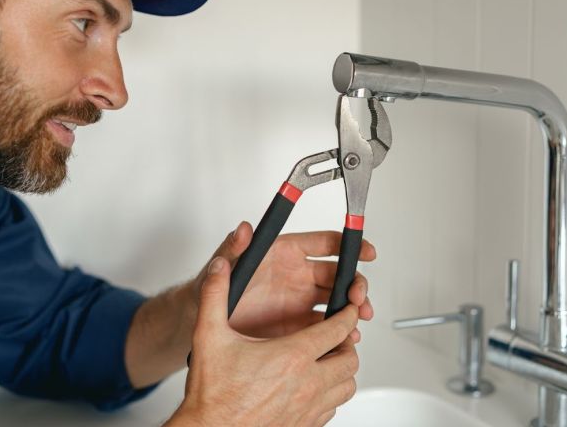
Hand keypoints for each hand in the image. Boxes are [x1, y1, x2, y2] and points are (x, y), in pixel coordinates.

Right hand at [170, 257, 359, 425]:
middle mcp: (306, 384)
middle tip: (338, 335)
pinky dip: (331, 394)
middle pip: (350, 359)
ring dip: (342, 370)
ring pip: (347, 386)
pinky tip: (315, 386)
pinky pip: (333, 408)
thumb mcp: (208, 336)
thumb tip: (219, 267)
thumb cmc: (211, 393)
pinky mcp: (304, 426)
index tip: (348, 308)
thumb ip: (214, 295)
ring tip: (330, 360)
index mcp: (291, 357)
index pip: (337, 330)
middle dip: (348, 343)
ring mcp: (308, 409)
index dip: (348, 314)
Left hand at [197, 222, 375, 338]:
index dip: (348, 244)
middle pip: (338, 273)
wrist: (201, 322)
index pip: (325, 243)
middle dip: (355, 282)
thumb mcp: (222, 267)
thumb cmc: (213, 288)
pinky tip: (347, 337)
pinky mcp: (298, 326)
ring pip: (338, 300)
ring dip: (353, 307)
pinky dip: (341, 330)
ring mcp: (300, 301)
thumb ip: (234, 248)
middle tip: (358, 296)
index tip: (365, 250)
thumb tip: (244, 228)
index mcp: (285, 254)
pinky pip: (327, 326)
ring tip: (359, 318)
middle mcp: (297, 275)